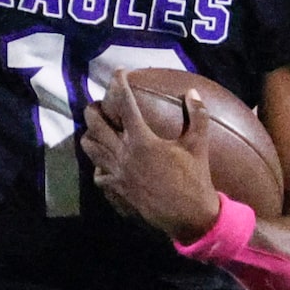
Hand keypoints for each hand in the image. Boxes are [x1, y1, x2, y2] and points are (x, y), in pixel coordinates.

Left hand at [80, 72, 220, 241]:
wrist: (190, 217)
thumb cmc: (195, 179)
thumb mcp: (198, 145)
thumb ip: (197, 115)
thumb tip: (193, 92)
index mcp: (142, 140)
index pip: (124, 104)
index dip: (119, 84)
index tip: (118, 72)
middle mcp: (124, 154)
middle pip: (95, 124)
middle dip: (94, 110)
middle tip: (99, 105)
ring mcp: (117, 174)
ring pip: (90, 149)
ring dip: (91, 136)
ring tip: (97, 131)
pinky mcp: (117, 191)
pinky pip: (98, 175)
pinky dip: (99, 166)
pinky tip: (106, 163)